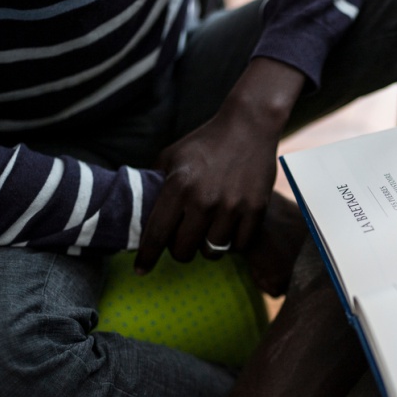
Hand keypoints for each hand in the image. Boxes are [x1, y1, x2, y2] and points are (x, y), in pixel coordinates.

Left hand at [134, 58, 305, 273]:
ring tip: (207, 234)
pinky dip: (232, 243)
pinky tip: (228, 230)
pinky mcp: (256, 209)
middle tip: (182, 241)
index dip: (147, 256)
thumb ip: (156, 184)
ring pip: (212, 251)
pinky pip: (239, 245)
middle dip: (179, 251)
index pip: (157, 233)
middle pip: (184, 250)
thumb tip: (140, 211)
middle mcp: (204, 200)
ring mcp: (232, 206)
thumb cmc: (205, 142)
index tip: (141, 270)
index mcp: (178, 186)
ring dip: (206, 248)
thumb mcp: (171, 157)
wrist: (249, 125)